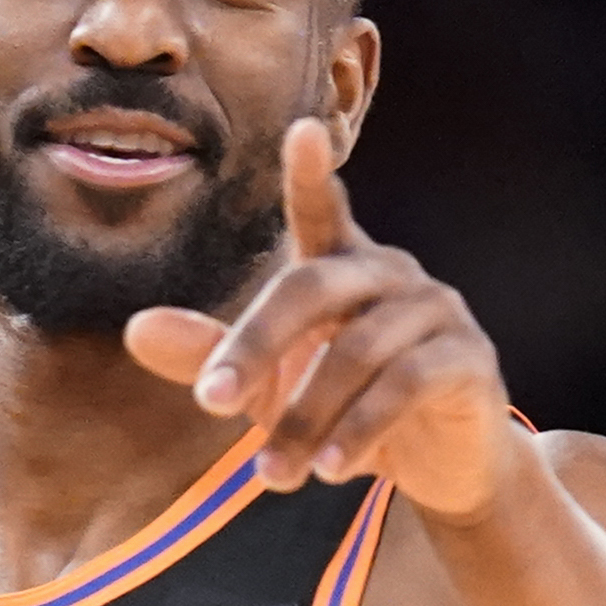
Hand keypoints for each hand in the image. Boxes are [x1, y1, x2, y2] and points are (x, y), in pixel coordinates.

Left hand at [121, 118, 531, 521]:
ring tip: (270, 475)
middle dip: (256, 345)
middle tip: (211, 403)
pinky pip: (408, 384)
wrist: (443, 467)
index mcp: (342, 267)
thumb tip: (136, 329)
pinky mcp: (468, 358)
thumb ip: (212, 355)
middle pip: (313, 287)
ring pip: (358, 350)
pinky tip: (330, 470)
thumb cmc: (348, 412)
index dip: (311, 175)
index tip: (304, 131)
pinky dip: (362, 429)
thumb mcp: (271, 388)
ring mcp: (436, 311)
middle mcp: (390, 274)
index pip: (321, 211)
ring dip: (306, 417)